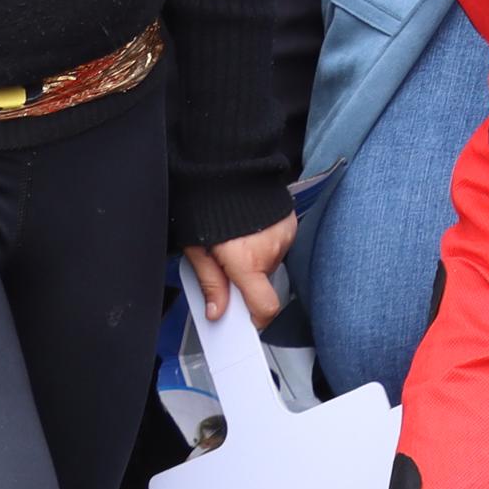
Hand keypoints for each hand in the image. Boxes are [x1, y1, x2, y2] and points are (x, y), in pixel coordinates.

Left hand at [182, 213, 298, 325]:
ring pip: (270, 263)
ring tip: (238, 240)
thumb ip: (211, 284)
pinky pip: (278, 245)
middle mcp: (271, 251)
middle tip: (227, 263)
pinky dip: (266, 243)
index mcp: (246, 262)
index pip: (265, 306)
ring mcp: (284, 236)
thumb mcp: (197, 250)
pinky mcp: (290, 223)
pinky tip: (250, 230)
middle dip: (246, 279)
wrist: (228, 168)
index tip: (248, 320)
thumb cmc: (208, 208)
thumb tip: (217, 312)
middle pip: (263, 282)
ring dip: (256, 260)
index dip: (257, 318)